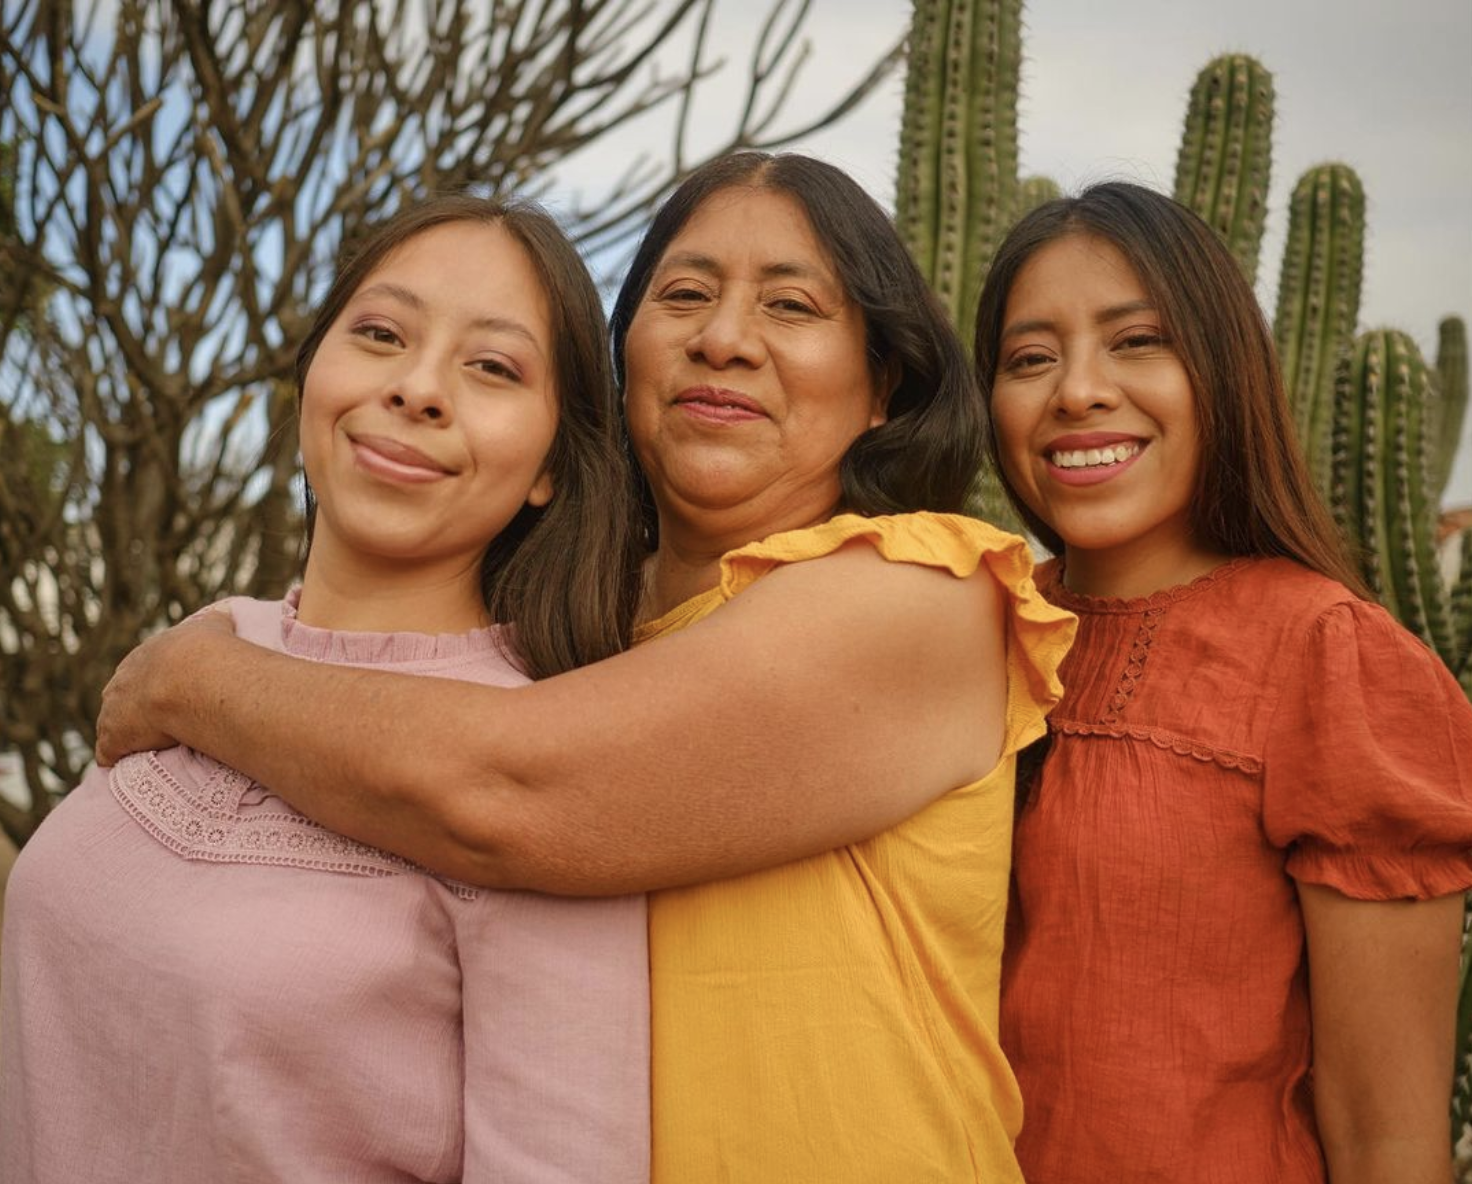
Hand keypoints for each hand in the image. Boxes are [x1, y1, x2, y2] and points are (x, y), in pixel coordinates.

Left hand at [95, 606, 236, 764]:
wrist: (190, 677)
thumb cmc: (207, 653)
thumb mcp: (215, 627)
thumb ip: (217, 622)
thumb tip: (227, 616)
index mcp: (145, 657)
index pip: (144, 672)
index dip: (158, 685)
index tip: (174, 696)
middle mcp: (122, 680)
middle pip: (122, 697)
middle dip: (138, 710)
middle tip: (165, 724)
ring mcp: (113, 710)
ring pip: (112, 725)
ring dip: (128, 736)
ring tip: (152, 748)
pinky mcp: (112, 739)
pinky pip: (108, 754)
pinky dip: (118, 759)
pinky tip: (135, 764)